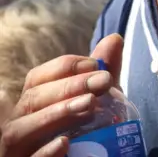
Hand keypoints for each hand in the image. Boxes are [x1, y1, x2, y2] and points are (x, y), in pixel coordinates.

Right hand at [0, 35, 122, 156]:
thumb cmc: (86, 134)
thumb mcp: (97, 102)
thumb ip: (102, 75)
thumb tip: (115, 39)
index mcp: (33, 105)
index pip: (36, 78)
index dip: (64, 67)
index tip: (96, 65)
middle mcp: (18, 124)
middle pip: (31, 100)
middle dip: (68, 86)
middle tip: (103, 81)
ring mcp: (16, 149)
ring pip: (19, 130)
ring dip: (55, 114)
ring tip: (89, 104)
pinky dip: (44, 152)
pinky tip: (64, 143)